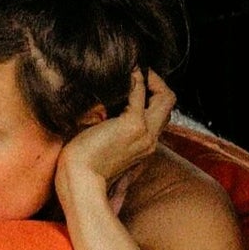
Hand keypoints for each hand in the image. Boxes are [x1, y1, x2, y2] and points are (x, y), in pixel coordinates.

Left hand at [57, 67, 174, 207]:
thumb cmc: (83, 167)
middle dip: (157, 82)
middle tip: (138, 70)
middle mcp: (150, 140)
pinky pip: (140, 92)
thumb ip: (109, 131)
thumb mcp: (101, 148)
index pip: (160, 114)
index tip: (135, 82)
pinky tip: (123, 72)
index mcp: (143, 145)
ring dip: (150, 77)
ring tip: (133, 68)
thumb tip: (98, 112)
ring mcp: (144, 133)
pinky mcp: (133, 125)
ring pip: (165, 97)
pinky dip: (134, 78)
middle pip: (169, 103)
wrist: (79, 181)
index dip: (152, 95)